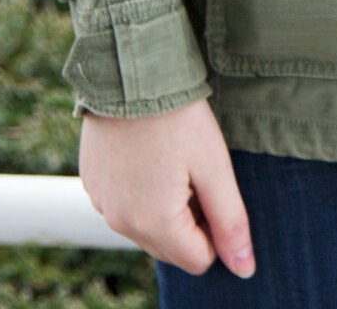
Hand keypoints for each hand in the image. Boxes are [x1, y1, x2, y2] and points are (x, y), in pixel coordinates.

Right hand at [78, 96, 255, 277]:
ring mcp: (102, 203)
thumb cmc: (178, 116)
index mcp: (154, 223)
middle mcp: (121, 222)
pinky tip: (148, 152)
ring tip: (170, 157)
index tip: (212, 185)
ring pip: (147, 227)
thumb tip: (244, 268)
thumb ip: (229, 221)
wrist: (130, 69)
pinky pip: (124, 205)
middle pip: (171, 248)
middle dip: (189, 219)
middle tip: (193, 170)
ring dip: (164, 206)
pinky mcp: (92, 183)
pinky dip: (140, 191)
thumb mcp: (214, 165)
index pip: (198, 260)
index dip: (214, 227)